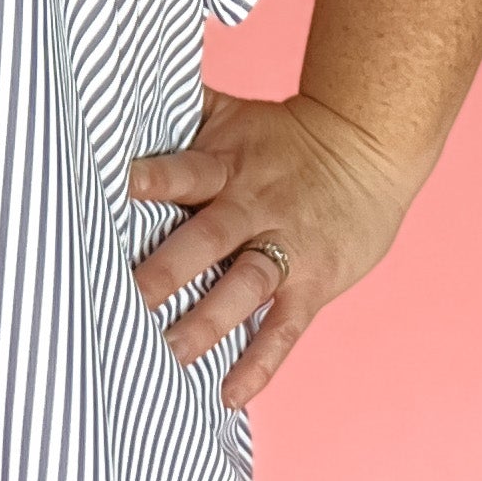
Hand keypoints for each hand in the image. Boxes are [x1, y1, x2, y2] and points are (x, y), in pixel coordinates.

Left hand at [126, 89, 432, 406]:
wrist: (368, 149)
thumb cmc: (282, 136)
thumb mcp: (231, 113)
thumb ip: (178, 108)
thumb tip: (115, 85)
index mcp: (226, 163)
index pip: (184, 170)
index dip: (153, 179)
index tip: (114, 192)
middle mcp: (253, 206)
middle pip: (206, 237)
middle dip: (166, 268)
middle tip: (124, 297)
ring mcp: (285, 248)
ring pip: (243, 288)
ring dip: (205, 323)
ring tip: (166, 355)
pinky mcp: (312, 284)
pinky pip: (284, 327)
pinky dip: (260, 362)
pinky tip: (230, 395)